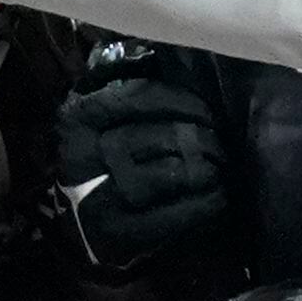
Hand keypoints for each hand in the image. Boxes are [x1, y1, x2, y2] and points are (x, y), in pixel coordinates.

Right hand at [55, 41, 232, 274]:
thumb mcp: (98, 122)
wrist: (77, 231)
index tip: (206, 110)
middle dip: (199, 137)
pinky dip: (202, 205)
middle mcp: (83, 157)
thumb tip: (174, 65)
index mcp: (78, 120)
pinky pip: (171, 216)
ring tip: (224, 166)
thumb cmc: (99, 163)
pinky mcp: (120, 235)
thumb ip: (127, 94)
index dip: (180, 101)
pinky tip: (220, 197)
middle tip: (222, 141)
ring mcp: (99, 199)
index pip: (137, 97)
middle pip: (157, 136)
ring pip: (166, 174)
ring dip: (205, 168)